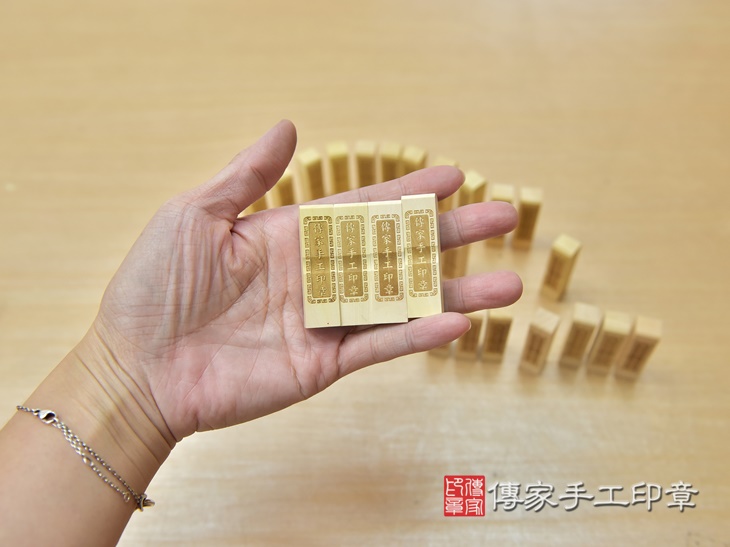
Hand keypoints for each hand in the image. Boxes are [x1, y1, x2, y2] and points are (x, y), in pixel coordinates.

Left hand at [85, 120, 521, 441]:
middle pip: (397, 250)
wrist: (136, 368)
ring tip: (508, 282)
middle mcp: (315, 276)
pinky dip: (416, 334)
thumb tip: (287, 127)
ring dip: (454, 291)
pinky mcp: (321, 365)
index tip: (452, 175)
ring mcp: (323, 323)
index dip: (408, 191)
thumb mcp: (195, 214)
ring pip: (401, 301)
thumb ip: (247, 175)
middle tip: (503, 217)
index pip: (363, 207)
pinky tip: (457, 322)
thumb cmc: (152, 288)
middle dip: (450, 234)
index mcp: (289, 236)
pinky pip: (378, 345)